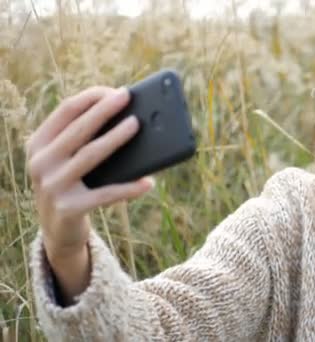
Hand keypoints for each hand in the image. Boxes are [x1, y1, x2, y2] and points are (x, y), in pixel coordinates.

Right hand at [26, 86, 153, 260]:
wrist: (57, 230)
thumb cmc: (74, 184)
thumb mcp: (69, 160)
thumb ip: (85, 140)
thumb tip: (129, 119)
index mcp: (39, 144)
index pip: (65, 111)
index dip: (91, 97)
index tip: (115, 90)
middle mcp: (40, 162)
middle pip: (78, 129)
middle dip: (104, 110)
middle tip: (127, 96)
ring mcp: (52, 186)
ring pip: (90, 155)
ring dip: (116, 138)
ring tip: (138, 125)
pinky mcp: (69, 208)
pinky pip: (105, 194)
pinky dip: (129, 188)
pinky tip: (148, 182)